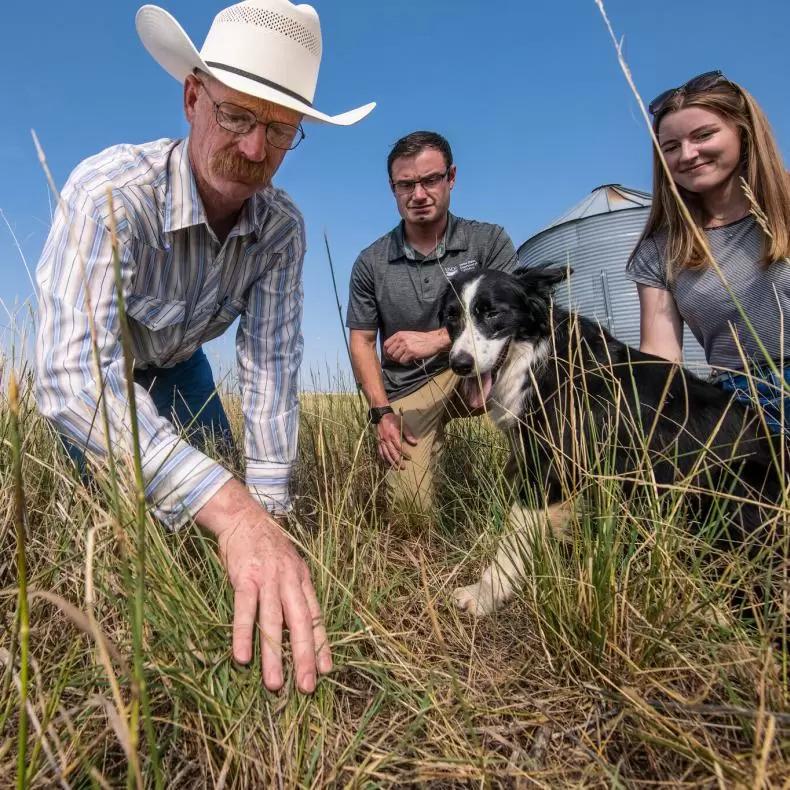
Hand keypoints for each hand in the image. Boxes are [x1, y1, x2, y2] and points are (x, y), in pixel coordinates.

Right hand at [197, 481, 331, 692]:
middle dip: (305, 657)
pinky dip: (244, 634)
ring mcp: (268, 579)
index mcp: (302, 580)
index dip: (322, 644)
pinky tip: (242, 657)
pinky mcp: (245, 578)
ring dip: (274, 655)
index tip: (326, 671)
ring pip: (273, 622)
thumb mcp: (289, 565)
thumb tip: (298, 625)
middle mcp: (290, 581)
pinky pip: (245, 610)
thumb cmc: (266, 547)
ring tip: (275, 684)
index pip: (316, 617)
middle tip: (307, 687)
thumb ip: (294, 592)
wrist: (244, 517)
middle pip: (300, 624)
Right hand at [377, 411, 417, 468]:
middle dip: (397, 461)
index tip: (409, 457)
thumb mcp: (403, 424)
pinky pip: (380, 452)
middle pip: (392, 453)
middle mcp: (386, 440)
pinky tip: (386, 464)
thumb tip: (415, 443)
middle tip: (403, 468)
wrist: (382, 416)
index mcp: (393, 435)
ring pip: (385, 454)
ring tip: (395, 468)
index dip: (404, 453)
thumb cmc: (394, 419)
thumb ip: (408, 434)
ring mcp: (381, 442)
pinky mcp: (378, 442)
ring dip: (390, 462)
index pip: (399, 447)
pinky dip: (383, 459)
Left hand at [383, 329, 448, 363]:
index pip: (386, 344)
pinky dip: (406, 363)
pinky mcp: (411, 352)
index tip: (389, 356)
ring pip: (395, 357)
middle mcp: (401, 339)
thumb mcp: (408, 336)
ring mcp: (406, 346)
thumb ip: (399, 341)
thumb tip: (391, 351)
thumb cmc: (422, 339)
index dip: (386, 352)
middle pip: (389, 352)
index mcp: (399, 334)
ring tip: (406, 359)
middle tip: (399, 359)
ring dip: (400, 360)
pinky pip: (402, 361)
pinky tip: (410, 360)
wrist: (434, 341)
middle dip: (393, 358)